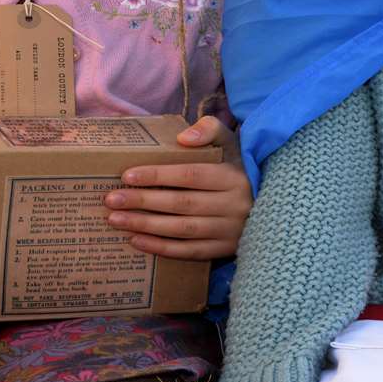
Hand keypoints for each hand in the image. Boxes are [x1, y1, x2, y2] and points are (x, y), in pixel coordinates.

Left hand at [110, 116, 251, 259]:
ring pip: (183, 229)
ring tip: (116, 220)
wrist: (270, 203)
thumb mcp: (231, 143)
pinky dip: (161, 248)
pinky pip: (190, 252)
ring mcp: (230, 231)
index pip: (190, 175)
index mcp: (233, 176)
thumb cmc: (238, 168)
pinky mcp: (225, 250)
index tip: (126, 176)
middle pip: (182, 203)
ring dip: (146, 225)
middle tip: (111, 199)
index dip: (158, 175)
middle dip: (143, 201)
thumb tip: (183, 138)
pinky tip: (136, 241)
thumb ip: (209, 129)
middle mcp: (234, 205)